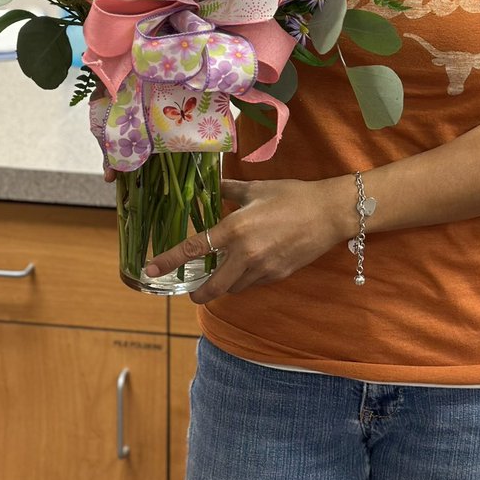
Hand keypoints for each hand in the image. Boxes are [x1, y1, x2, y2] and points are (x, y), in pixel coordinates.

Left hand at [143, 175, 353, 304]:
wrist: (329, 213)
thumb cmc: (292, 195)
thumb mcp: (257, 189)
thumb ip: (230, 190)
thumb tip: (213, 186)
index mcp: (235, 228)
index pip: (194, 248)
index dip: (168, 260)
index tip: (150, 269)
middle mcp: (245, 253)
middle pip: (212, 286)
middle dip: (198, 293)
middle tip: (192, 291)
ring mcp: (262, 268)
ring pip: (233, 288)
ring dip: (224, 285)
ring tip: (223, 274)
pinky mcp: (277, 276)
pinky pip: (253, 284)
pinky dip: (245, 280)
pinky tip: (249, 268)